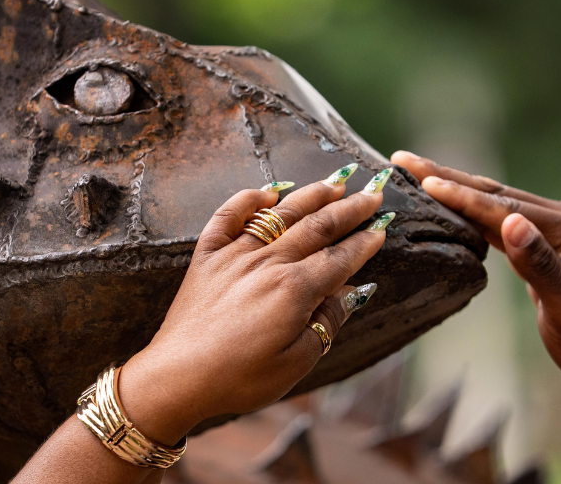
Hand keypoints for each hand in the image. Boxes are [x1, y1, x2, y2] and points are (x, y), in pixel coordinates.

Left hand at [117, 167, 391, 445]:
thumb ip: (327, 322)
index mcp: (295, 290)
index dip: (365, 242)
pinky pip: (227, 217)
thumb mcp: (296, 363)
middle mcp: (268, 263)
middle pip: (317, 227)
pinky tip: (265, 192)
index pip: (340, 258)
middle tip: (373, 192)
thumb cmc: (239, 378)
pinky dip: (246, 199)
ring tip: (335, 182)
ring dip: (310, 195)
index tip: (383, 226)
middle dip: (350, 209)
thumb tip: (351, 294)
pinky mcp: (206, 257)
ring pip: (280, 214)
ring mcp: (234, 256)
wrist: (177, 379)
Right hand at [392, 150, 560, 392]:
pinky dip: (471, 209)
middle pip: (496, 194)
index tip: (422, 182)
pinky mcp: (547, 242)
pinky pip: (501, 219)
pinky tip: (448, 202)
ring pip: (495, 202)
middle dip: (447, 176)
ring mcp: (556, 229)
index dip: (461, 196)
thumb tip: (511, 222)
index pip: (504, 208)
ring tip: (416, 174)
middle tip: (403, 159)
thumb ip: (540, 267)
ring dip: (455, 188)